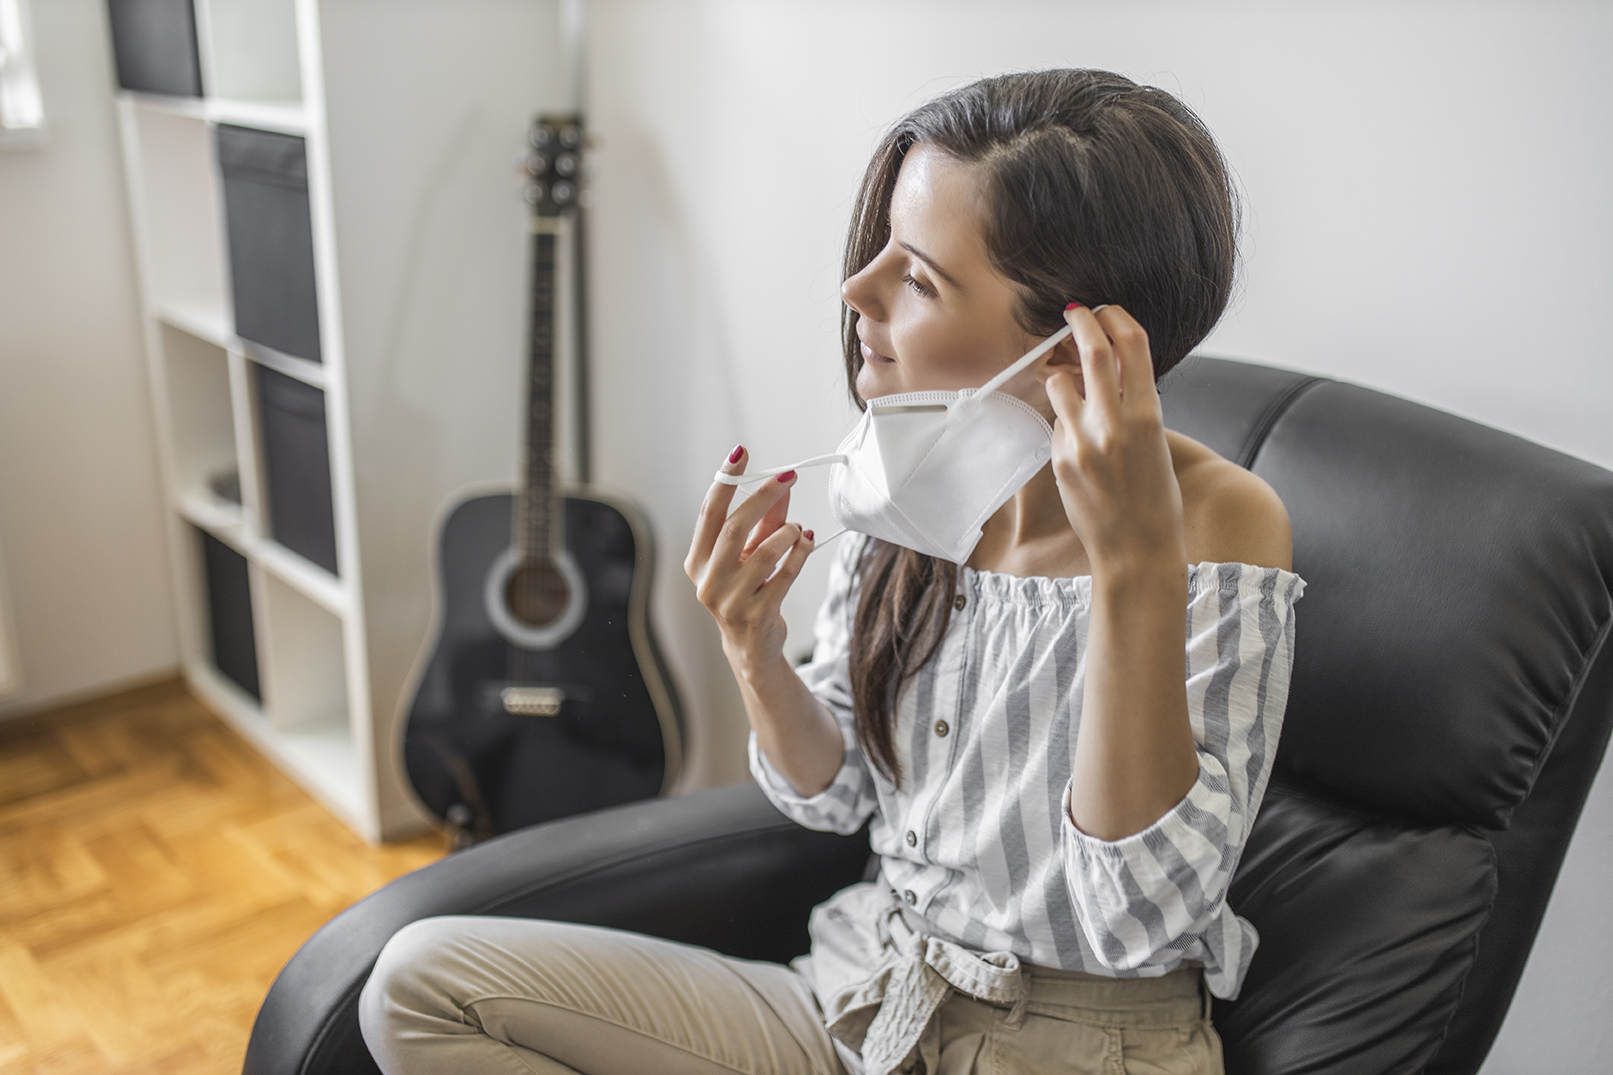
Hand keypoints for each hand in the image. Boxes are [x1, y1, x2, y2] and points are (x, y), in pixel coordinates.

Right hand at [684, 446, 815, 671]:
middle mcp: (708, 580)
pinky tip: (808, 542)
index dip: (725, 479)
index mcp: (698, 560)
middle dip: (764, 495)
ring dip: (788, 532)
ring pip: (765, 551)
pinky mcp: (757, 616)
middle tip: (788, 476)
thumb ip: (765, 521)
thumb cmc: (749, 591)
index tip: (741, 453)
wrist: (751, 647)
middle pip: (735, 526)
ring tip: (799, 529)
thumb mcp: (752, 553)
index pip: (709, 511)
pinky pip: (785, 574)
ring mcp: (730, 601)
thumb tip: (782, 484)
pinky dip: (801, 553)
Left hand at [1040, 305, 1185, 576]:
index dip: (1116, 317)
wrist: (1135, 553)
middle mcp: (1112, 424)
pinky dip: (1067, 424)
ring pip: (1060, 384)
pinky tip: (1082, 448)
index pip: (1131, 344)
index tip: (1106, 310)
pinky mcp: (1060, 461)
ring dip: (1066, 378)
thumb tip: (1116, 369)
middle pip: (1090, 349)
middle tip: (1074, 311)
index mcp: (1148, 416)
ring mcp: (1081, 442)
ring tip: (1076, 390)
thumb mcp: (1157, 444)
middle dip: (1080, 321)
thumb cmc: (1156, 500)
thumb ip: (1137, 405)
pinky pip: (1058, 425)